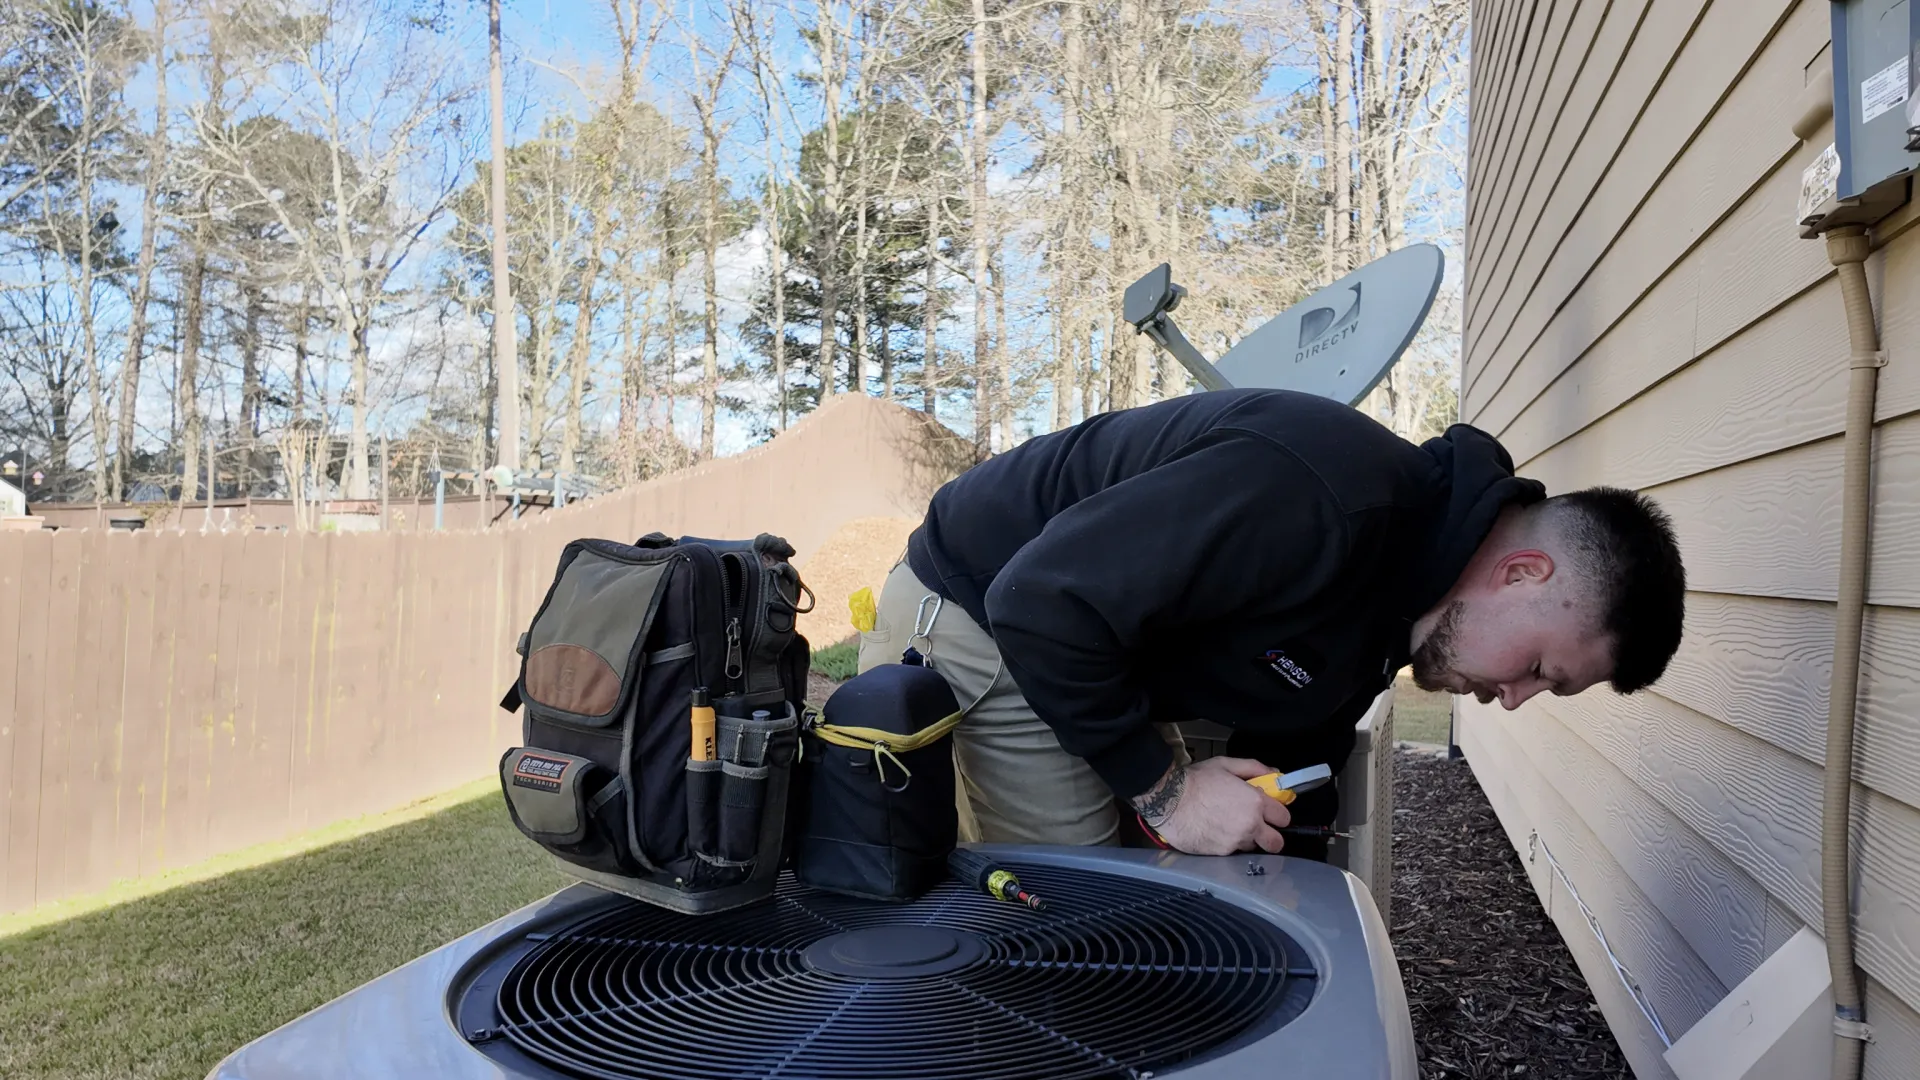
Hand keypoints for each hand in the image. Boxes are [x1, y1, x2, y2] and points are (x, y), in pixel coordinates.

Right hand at [1129, 756, 1291, 854]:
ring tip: (1229, 825)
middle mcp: (1249, 826)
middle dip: (1271, 836)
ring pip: (1252, 847)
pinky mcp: (1220, 853)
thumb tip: (1274, 773)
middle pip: (1276, 842)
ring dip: (1246, 839)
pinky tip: (1214, 831)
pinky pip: (1232, 852)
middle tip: (1258, 826)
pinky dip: (1227, 844)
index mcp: (1255, 803)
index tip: (1270, 812)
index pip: (1284, 817)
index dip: (1278, 814)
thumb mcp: (1225, 765)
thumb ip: (1254, 768)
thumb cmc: (1194, 781)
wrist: (1167, 800)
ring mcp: (1234, 842)